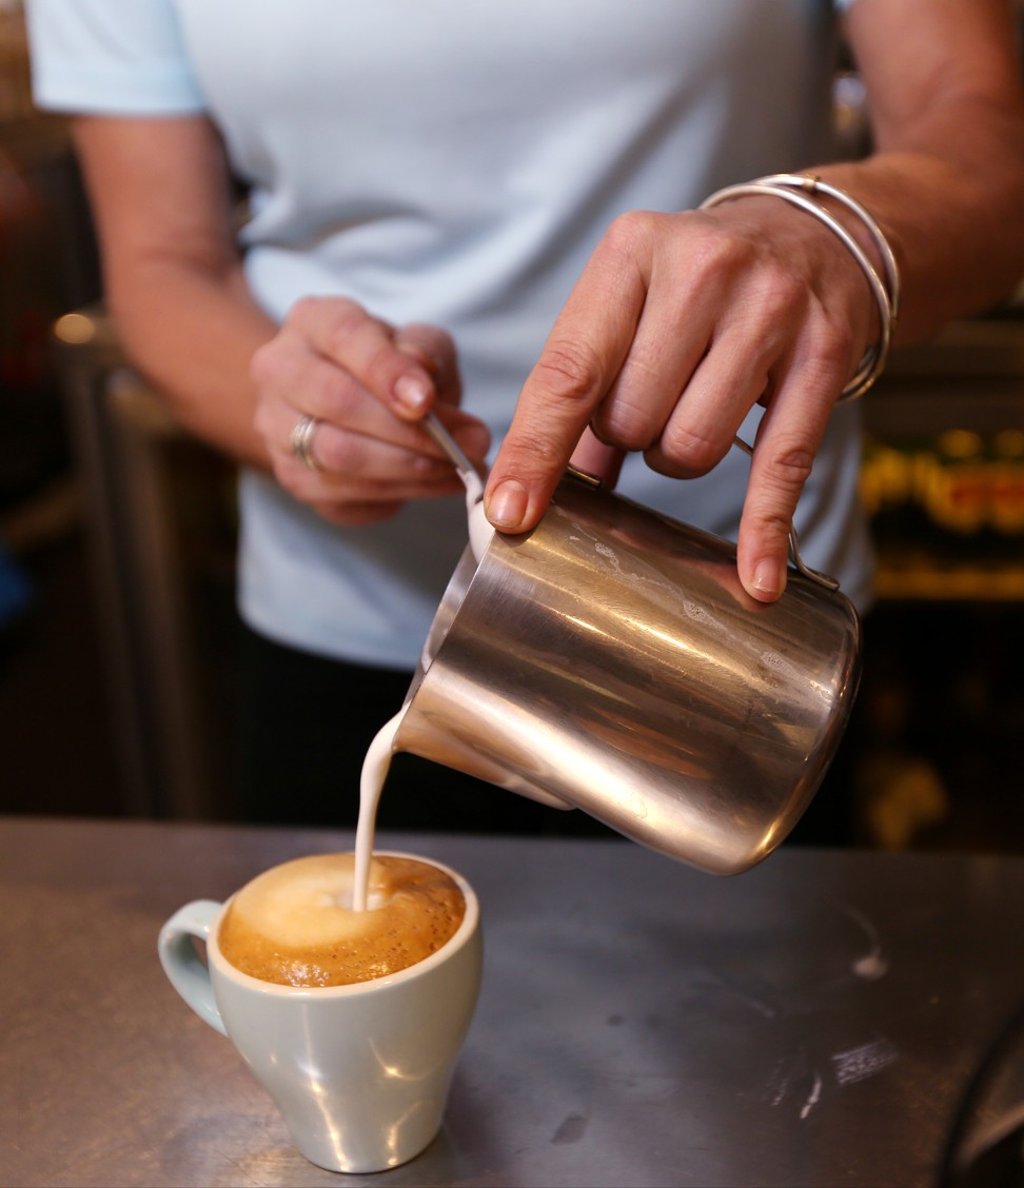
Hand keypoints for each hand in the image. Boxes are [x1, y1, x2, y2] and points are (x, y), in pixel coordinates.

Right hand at [251, 296, 489, 524]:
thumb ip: (426, 353)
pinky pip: (344, 495)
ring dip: (408, 469)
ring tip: (458, 469)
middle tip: (465, 445)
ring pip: (338, 457)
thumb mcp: (418, 342)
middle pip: (337, 402)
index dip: (386, 371)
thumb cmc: (389, 367)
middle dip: (408, 430)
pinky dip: (398, 493)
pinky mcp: (293, 478)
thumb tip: (424, 390)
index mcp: (312, 322)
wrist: (344, 402)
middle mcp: (280, 372)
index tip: (427, 402)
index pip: (345, 338)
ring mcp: (276, 430)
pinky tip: (435, 484)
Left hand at [485, 198, 874, 599]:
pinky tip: (757, 579)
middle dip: (628, 435)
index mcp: (631, 253)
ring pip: (692, 444)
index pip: (568, 373)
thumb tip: (532, 489)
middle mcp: (701, 269)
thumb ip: (581, 391)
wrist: (814, 235)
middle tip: (653, 402)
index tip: (511, 512)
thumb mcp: (628, 305)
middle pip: (631, 419)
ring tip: (694, 410)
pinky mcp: (823, 353)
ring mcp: (769, 309)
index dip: (536, 451)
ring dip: (678, 455)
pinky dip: (763, 528)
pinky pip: (780, 464)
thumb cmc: (697, 283)